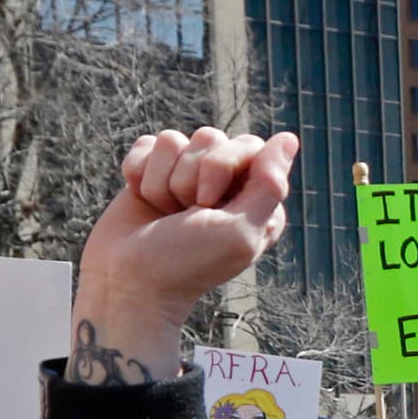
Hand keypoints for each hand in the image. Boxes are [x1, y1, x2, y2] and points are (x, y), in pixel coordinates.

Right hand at [72, 126, 299, 384]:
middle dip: (190, 177)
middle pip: (209, 136)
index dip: (223, 167)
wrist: (129, 281)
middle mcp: (223, 183)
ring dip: (162, 181)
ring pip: (173, 139)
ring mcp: (185, 175)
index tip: (211, 206)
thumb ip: (269, 184)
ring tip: (165, 215)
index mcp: (256, 197)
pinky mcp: (150, 172)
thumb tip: (289, 138)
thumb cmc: (188, 262)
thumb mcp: (240, 230)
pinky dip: (138, 173)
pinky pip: (147, 144)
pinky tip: (143, 201)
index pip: (249, 145)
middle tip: (187, 214)